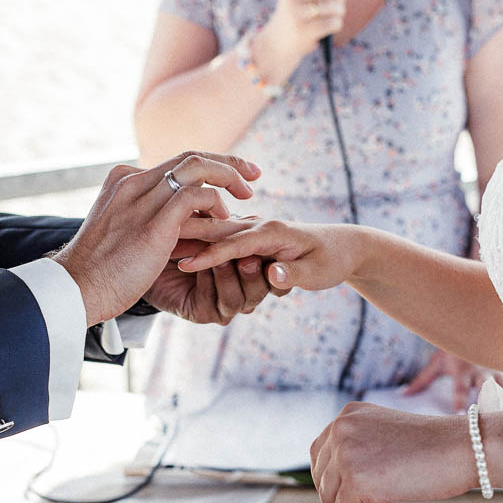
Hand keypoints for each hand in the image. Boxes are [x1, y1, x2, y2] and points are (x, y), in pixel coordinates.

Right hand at [53, 152, 260, 325]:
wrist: (76, 289)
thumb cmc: (100, 269)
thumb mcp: (119, 229)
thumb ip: (145, 215)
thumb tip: (184, 218)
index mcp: (123, 180)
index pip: (175, 161)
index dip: (209, 165)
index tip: (231, 176)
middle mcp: (132, 181)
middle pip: (190, 156)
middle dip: (227, 162)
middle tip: (254, 175)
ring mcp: (141, 199)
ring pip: (196, 167)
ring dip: (228, 177)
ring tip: (247, 195)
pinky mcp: (153, 222)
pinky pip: (196, 196)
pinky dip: (216, 202)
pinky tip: (226, 219)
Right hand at [176, 219, 367, 294]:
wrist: (345, 246)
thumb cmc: (332, 259)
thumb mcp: (318, 273)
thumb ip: (293, 276)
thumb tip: (273, 276)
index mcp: (274, 232)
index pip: (235, 244)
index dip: (209, 256)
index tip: (183, 265)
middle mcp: (261, 226)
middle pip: (218, 231)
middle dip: (189, 238)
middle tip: (158, 247)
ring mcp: (255, 228)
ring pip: (217, 232)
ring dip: (192, 237)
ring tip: (164, 247)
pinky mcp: (252, 235)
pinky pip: (222, 236)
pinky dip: (201, 238)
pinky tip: (179, 242)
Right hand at [258, 0, 351, 66]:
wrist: (277, 42)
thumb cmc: (297, 14)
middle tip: (338, 4)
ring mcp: (297, 13)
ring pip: (334, 6)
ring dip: (340, 11)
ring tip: (334, 16)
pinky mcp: (304, 31)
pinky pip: (333, 22)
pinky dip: (337, 24)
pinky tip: (330, 27)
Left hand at [310, 404, 473, 502]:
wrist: (462, 447)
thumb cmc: (433, 445)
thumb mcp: (385, 434)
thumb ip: (360, 447)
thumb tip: (340, 485)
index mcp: (348, 415)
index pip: (320, 450)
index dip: (337, 473)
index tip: (360, 484)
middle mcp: (341, 430)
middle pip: (321, 474)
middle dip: (343, 489)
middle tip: (376, 495)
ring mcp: (346, 454)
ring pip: (329, 494)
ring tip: (384, 501)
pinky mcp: (357, 481)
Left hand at [403, 349, 502, 412]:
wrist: (467, 322)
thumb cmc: (450, 348)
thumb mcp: (436, 364)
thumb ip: (422, 381)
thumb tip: (403, 396)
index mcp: (461, 371)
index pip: (460, 389)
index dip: (460, 402)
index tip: (460, 415)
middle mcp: (479, 370)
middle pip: (485, 388)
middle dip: (488, 401)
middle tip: (492, 416)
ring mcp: (494, 368)